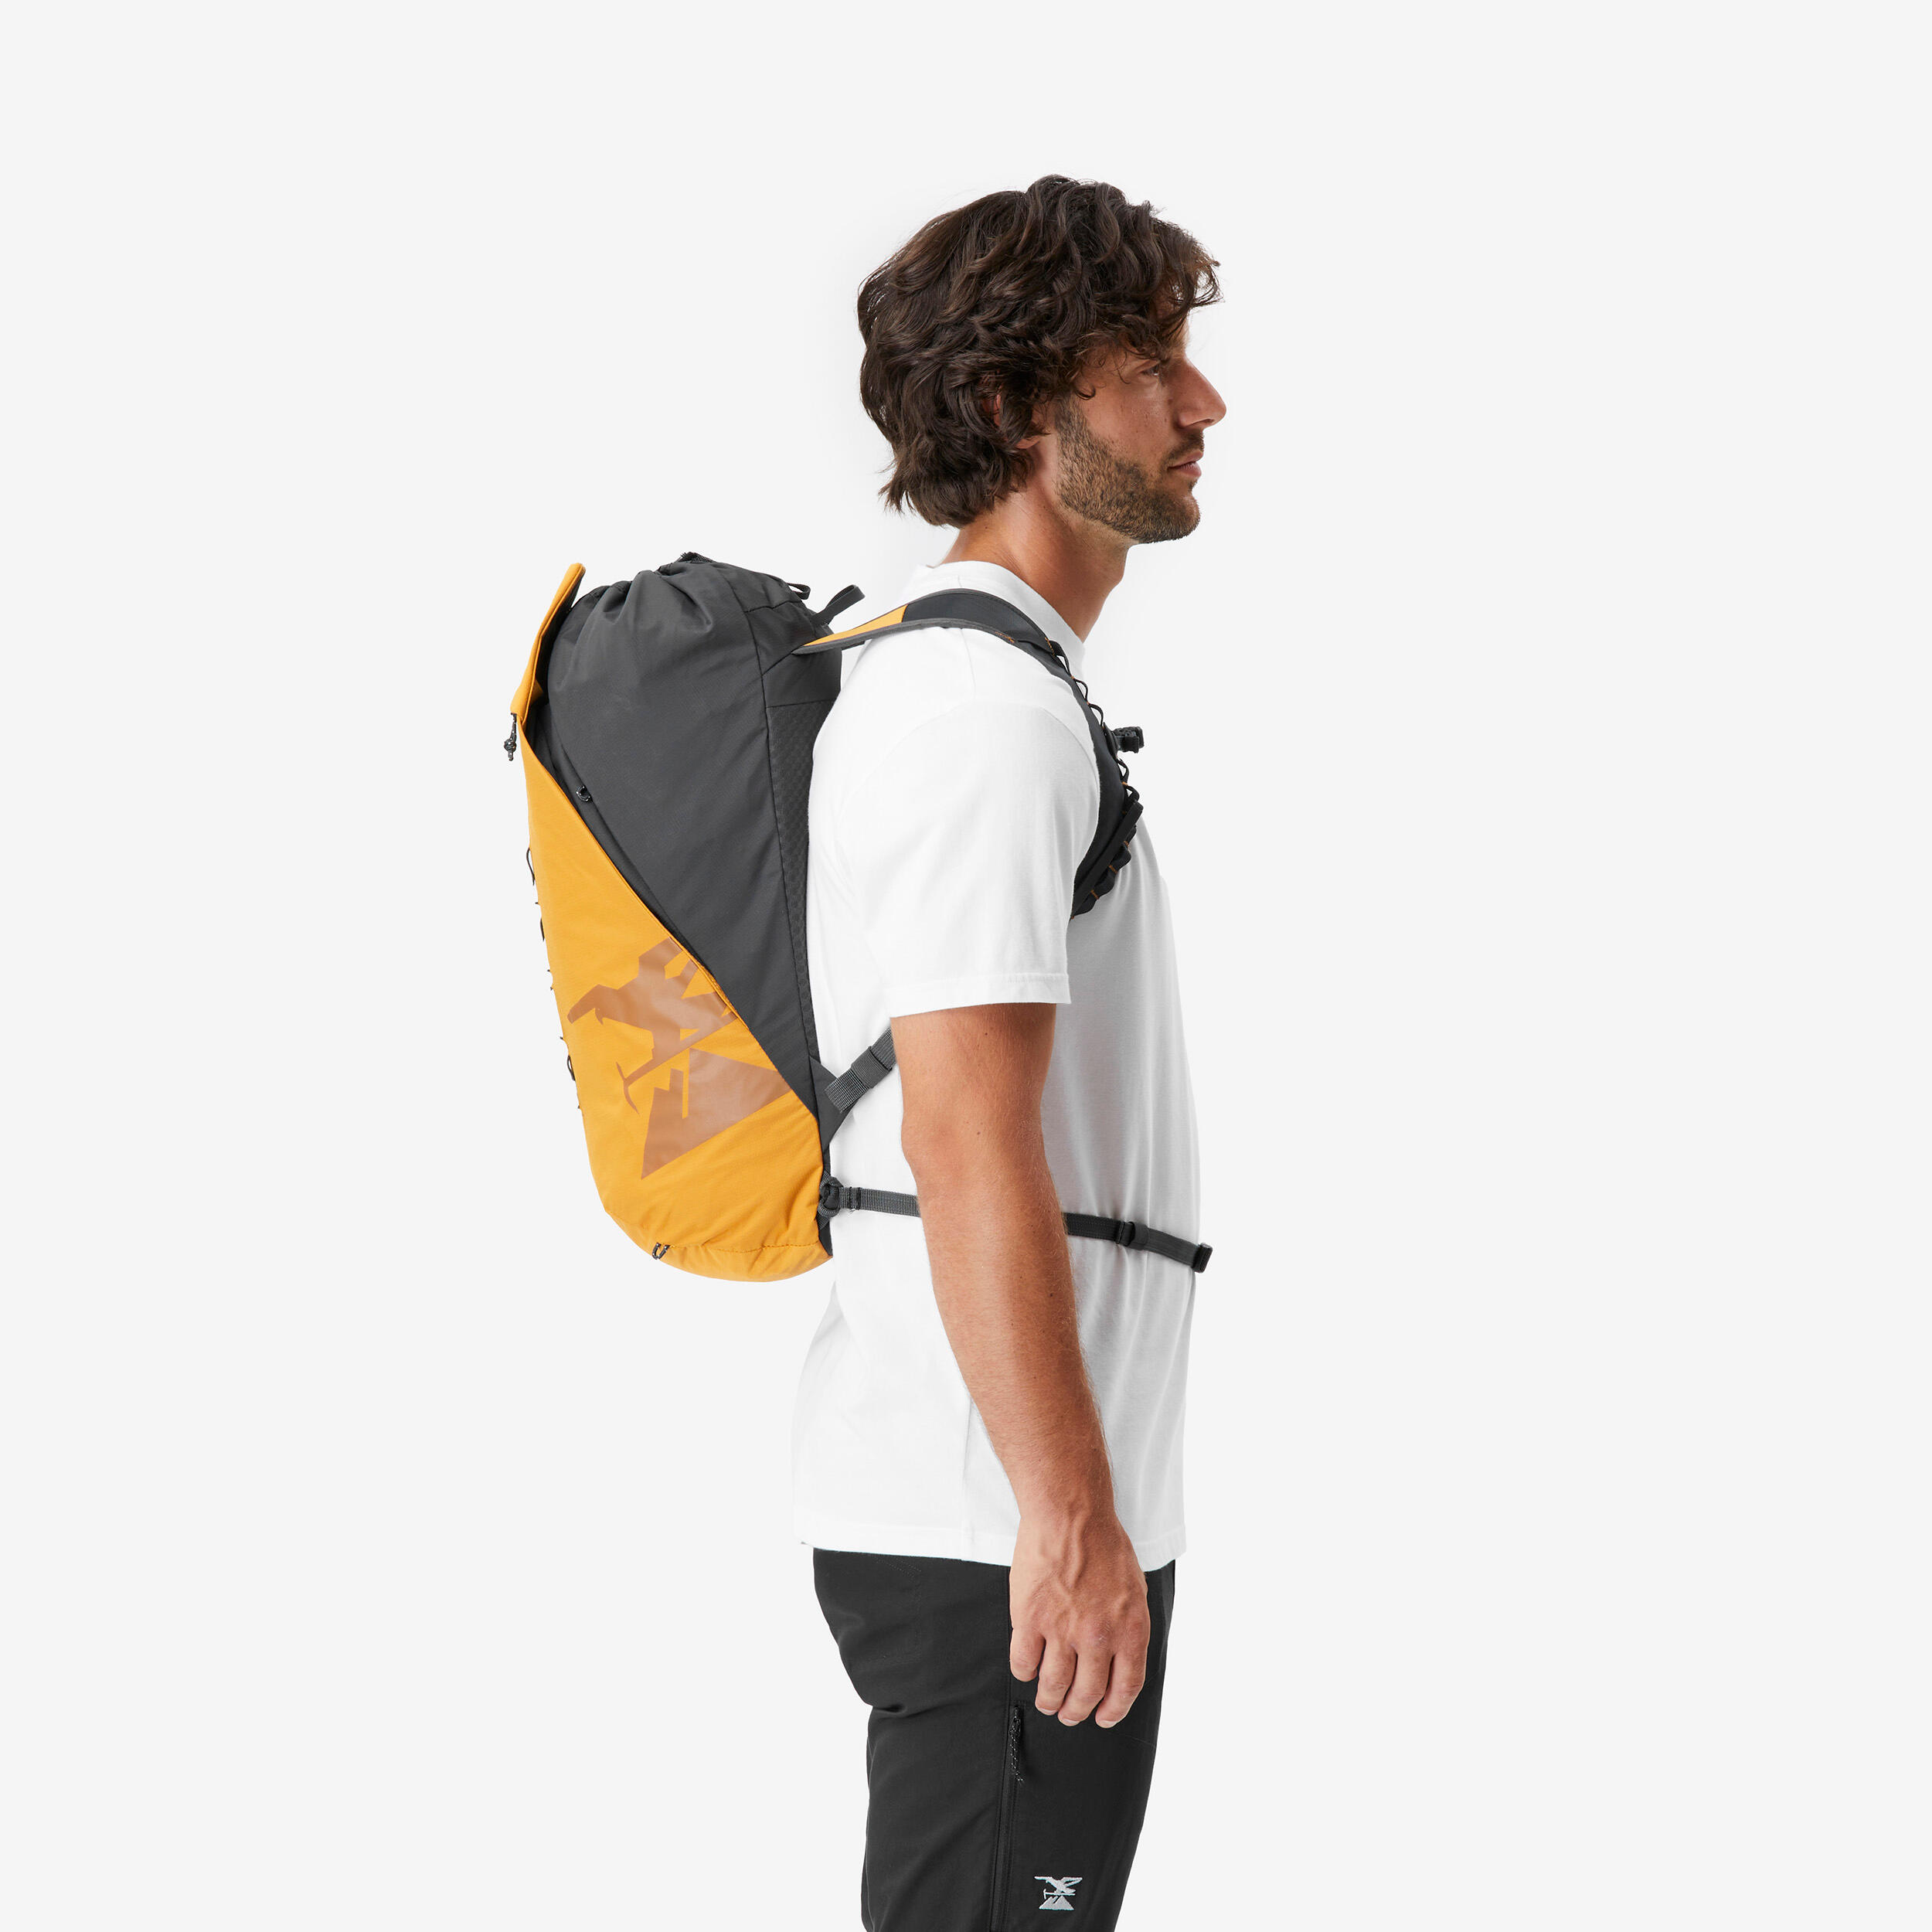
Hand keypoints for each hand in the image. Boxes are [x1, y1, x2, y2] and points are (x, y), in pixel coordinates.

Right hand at [1009, 1511, 1149, 1727]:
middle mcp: (1098, 1636)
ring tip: (1047, 1701)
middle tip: (1069, 1713)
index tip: (1103, 1718)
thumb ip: (1128, 1626)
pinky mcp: (1030, 1619)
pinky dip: (1025, 1673)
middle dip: (1077, 1711)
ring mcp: (1062, 1630)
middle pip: (1087, 1694)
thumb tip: (1120, 1658)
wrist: (1070, 1513)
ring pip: (1053, 1686)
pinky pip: (1023, 1663)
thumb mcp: (1134, 1588)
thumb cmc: (1103, 1543)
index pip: (1125, 1688)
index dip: (1113, 1711)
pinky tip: (1027, 1669)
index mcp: (1130, 1629)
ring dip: (1049, 1700)